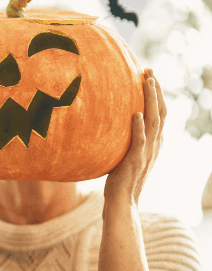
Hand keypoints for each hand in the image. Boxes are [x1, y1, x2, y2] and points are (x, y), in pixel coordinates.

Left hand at [104, 70, 164, 208]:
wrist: (122, 201)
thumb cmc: (119, 178)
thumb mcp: (124, 153)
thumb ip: (124, 139)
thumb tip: (110, 124)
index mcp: (152, 142)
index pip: (159, 113)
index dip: (156, 94)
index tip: (149, 76)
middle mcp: (153, 144)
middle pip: (160, 111)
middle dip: (156, 90)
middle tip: (149, 70)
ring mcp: (146, 152)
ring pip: (154, 121)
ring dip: (151, 100)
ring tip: (147, 82)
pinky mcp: (135, 160)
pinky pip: (139, 141)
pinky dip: (139, 127)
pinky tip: (136, 114)